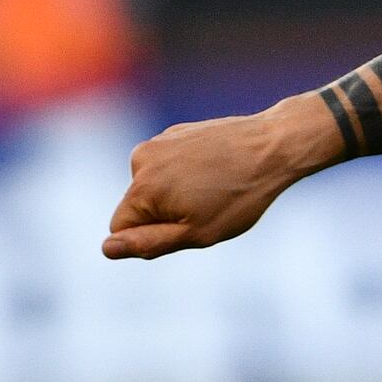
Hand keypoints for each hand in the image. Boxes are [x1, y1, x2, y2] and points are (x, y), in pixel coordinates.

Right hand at [104, 103, 343, 258]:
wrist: (274, 146)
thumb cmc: (239, 197)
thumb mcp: (196, 233)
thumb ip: (148, 243)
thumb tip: (107, 249)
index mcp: (142, 188)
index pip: (120, 228)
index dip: (152, 236)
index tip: (187, 225)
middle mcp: (140, 161)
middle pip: (137, 205)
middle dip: (165, 213)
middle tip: (207, 207)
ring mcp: (158, 142)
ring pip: (154, 185)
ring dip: (177, 192)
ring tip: (215, 187)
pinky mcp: (175, 133)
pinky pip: (169, 165)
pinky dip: (187, 172)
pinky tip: (217, 170)